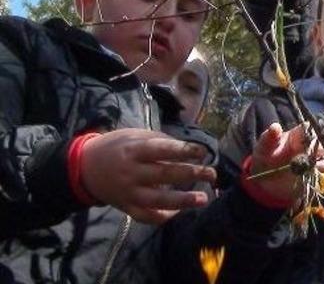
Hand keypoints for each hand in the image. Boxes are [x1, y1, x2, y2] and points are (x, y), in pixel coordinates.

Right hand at [80, 128, 215, 223]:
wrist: (83, 168)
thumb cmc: (115, 147)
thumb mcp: (133, 135)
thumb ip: (158, 140)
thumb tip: (186, 148)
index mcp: (133, 150)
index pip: (162, 150)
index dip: (184, 150)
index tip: (203, 152)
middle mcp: (131, 173)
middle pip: (165, 174)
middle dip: (192, 174)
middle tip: (212, 174)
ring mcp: (129, 193)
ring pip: (158, 200)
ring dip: (183, 200)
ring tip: (204, 198)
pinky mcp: (126, 207)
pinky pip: (146, 216)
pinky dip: (163, 216)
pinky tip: (179, 211)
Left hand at [246, 123, 323, 204]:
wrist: (266, 183)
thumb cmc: (265, 159)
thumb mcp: (263, 148)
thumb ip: (269, 138)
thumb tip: (276, 127)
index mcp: (299, 137)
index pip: (312, 129)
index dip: (314, 132)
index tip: (312, 138)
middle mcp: (311, 148)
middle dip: (321, 151)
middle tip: (313, 159)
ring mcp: (317, 163)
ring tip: (316, 172)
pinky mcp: (320, 178)